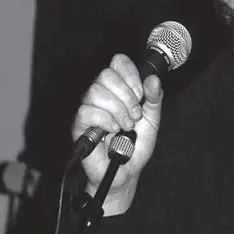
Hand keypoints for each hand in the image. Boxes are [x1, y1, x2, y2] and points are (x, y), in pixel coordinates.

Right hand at [71, 54, 162, 213]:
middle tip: (135, 115)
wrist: (126, 171)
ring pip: (96, 91)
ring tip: (125, 125)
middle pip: (106, 74)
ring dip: (118, 110)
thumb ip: (154, 98)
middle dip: (126, 95)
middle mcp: (102, 94)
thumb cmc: (136, 144)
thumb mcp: (152, 119)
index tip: (141, 93)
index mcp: (120, 88)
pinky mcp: (79, 125)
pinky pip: (86, 111)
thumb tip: (153, 79)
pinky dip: (105, 121)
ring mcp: (89, 108)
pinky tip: (112, 131)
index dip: (130, 74)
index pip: (118, 62)